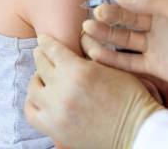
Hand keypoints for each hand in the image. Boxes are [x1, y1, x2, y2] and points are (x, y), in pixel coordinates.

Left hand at [25, 34, 162, 148]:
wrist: (136, 129)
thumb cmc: (131, 96)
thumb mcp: (114, 67)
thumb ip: (92, 54)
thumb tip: (78, 41)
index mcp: (79, 71)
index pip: (52, 49)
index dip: (46, 41)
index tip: (43, 38)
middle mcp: (63, 89)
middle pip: (41, 65)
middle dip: (41, 56)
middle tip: (41, 53)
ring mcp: (56, 111)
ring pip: (34, 88)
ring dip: (37, 79)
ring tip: (42, 76)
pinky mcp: (55, 129)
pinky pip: (31, 112)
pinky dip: (32, 102)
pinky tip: (40, 97)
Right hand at [80, 0, 167, 126]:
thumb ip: (152, 1)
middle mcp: (159, 23)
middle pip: (128, 15)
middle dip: (110, 12)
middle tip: (95, 12)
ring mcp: (156, 45)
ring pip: (124, 37)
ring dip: (106, 33)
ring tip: (88, 29)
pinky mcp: (155, 67)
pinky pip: (128, 61)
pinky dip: (111, 57)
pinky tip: (95, 52)